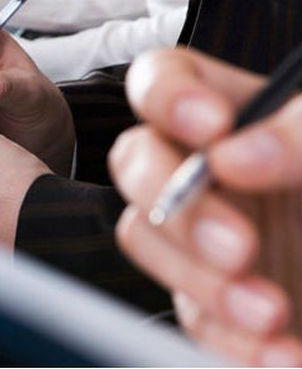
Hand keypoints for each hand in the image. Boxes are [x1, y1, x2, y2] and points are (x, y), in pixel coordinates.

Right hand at [109, 47, 301, 365]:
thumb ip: (301, 136)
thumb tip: (233, 156)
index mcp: (240, 115)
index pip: (164, 79)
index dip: (165, 96)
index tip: (210, 126)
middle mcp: (209, 169)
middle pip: (134, 160)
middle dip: (172, 203)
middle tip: (235, 244)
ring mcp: (204, 233)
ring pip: (143, 237)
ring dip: (197, 279)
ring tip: (269, 311)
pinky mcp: (214, 297)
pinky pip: (188, 313)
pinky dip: (228, 339)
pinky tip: (280, 350)